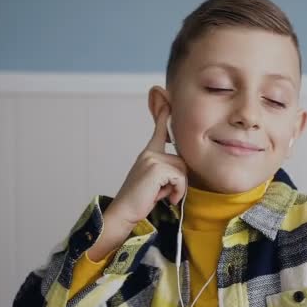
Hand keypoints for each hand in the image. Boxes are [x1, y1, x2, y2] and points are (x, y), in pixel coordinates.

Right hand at [87, 105, 187, 260]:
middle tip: (163, 193)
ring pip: (183, 170)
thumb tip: (180, 171)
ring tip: (162, 196)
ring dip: (178, 188)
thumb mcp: (154, 183)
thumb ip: (165, 172)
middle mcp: (149, 153)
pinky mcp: (155, 168)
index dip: (164, 113)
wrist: (124, 214)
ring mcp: (151, 159)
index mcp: (148, 154)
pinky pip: (180, 178)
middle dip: (179, 181)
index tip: (163, 92)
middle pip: (182, 161)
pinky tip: (164, 198)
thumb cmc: (140, 202)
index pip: (158, 130)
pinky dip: (177, 192)